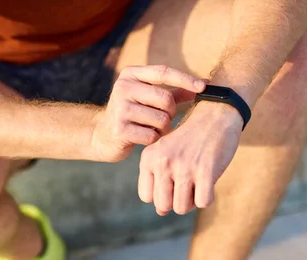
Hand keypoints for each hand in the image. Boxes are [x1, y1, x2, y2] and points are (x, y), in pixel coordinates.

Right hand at [91, 65, 205, 161]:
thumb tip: (205, 84)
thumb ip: (175, 91)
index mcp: (131, 75)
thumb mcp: (150, 98)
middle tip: (164, 119)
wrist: (101, 135)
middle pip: (165, 99)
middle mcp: (123, 87)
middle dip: (171, 113)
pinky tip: (145, 138)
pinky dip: (154, 140)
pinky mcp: (119, 130)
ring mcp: (120, 109)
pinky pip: (152, 136)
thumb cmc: (134, 114)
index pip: (163, 72)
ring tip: (152, 129)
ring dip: (163, 129)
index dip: (185, 79)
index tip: (204, 87)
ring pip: (161, 120)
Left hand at [138, 101, 243, 214]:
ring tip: (198, 183)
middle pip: (163, 206)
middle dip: (176, 201)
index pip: (146, 197)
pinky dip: (208, 197)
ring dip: (192, 201)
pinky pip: (203, 202)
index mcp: (149, 157)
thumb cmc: (191, 137)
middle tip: (188, 186)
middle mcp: (163, 162)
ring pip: (181, 208)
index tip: (173, 182)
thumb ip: (159, 178)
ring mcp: (184, 167)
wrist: (216, 113)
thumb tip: (160, 212)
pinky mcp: (205, 171)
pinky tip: (209, 182)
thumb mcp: (166, 151)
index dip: (161, 195)